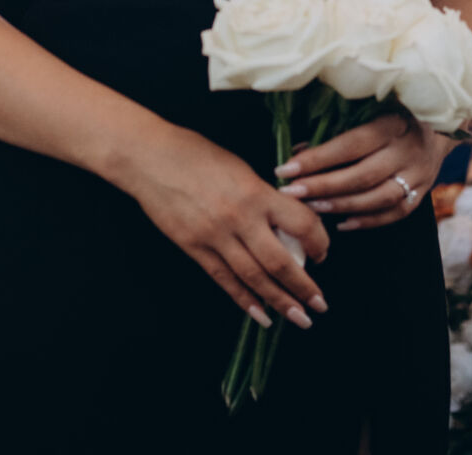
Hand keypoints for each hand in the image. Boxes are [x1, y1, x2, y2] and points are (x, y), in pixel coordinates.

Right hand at [120, 127, 331, 330]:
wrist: (149, 157)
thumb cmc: (195, 153)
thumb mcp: (240, 167)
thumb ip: (263, 196)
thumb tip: (286, 223)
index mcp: (256, 193)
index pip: (302, 224)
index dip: (319, 243)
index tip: (322, 254)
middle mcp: (239, 218)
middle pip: (280, 262)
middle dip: (304, 288)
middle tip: (320, 305)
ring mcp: (214, 236)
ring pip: (254, 278)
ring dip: (279, 302)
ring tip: (299, 318)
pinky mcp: (193, 247)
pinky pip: (224, 279)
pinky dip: (244, 300)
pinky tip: (260, 314)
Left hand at [277, 113, 451, 230]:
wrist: (438, 127)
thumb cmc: (392, 115)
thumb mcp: (369, 112)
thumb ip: (336, 130)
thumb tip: (297, 151)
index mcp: (392, 124)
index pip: (350, 145)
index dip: (316, 159)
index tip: (285, 169)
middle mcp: (408, 150)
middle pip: (362, 175)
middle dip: (322, 186)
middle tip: (291, 193)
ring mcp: (419, 174)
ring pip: (379, 198)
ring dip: (341, 205)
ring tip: (311, 209)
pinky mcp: (424, 193)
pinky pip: (395, 213)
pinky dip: (368, 221)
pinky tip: (341, 224)